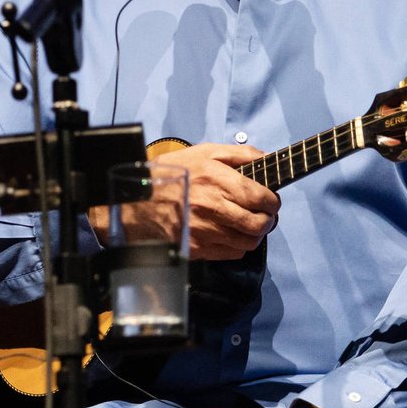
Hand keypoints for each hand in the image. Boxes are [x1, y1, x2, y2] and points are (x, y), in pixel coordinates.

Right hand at [91, 142, 278, 259]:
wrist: (133, 202)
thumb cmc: (169, 174)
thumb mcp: (202, 153)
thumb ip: (237, 154)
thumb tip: (265, 158)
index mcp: (215, 179)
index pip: (260, 197)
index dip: (272, 201)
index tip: (271, 200)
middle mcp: (211, 206)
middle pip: (259, 223)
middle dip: (268, 219)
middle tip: (264, 215)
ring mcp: (204, 230)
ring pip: (249, 242)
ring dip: (255, 235)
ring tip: (249, 226)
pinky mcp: (197, 248)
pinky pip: (232, 253)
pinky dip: (239, 246)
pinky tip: (231, 234)